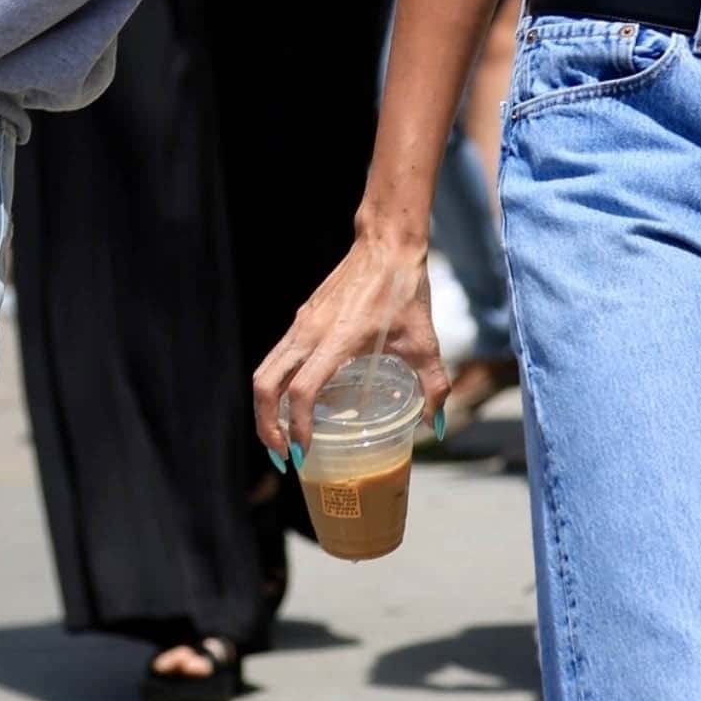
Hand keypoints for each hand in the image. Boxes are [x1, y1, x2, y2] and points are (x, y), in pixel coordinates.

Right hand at [252, 223, 447, 458]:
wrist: (386, 244)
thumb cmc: (405, 291)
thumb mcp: (425, 342)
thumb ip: (433, 386)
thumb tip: (435, 425)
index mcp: (337, 339)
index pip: (302, 390)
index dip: (297, 426)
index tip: (304, 453)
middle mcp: (309, 332)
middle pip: (265, 385)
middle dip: (267, 426)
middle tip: (283, 457)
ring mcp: (301, 325)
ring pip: (264, 372)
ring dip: (265, 408)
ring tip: (281, 438)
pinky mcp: (301, 319)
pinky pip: (276, 359)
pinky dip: (276, 387)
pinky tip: (296, 404)